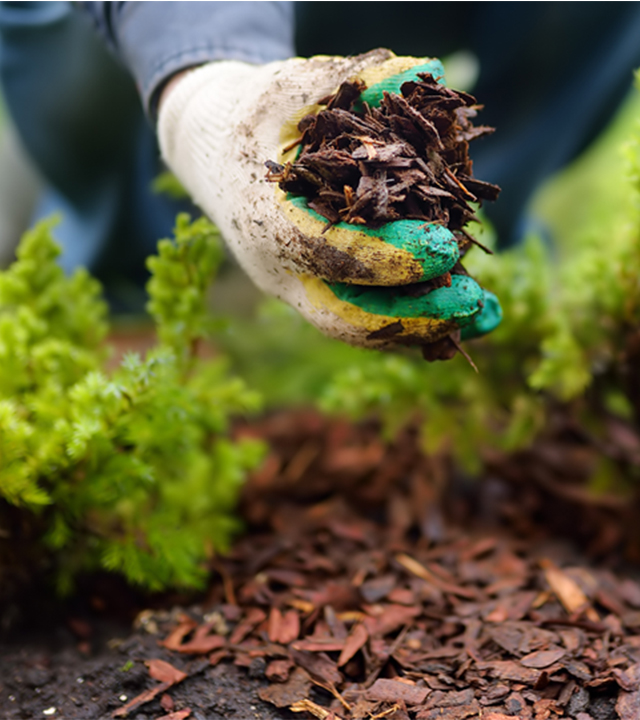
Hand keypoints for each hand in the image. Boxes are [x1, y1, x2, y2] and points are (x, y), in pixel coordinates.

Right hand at [158, 50, 500, 349]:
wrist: (212, 151)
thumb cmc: (253, 115)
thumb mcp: (290, 87)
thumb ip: (352, 80)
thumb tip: (428, 72)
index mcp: (265, 221)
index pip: (328, 253)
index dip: (388, 257)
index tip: (447, 248)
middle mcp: (277, 268)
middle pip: (345, 315)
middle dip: (413, 317)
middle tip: (475, 304)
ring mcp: (294, 287)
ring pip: (358, 326)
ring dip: (423, 327)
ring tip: (485, 316)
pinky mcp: (313, 289)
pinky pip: (363, 316)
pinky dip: (412, 319)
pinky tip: (460, 310)